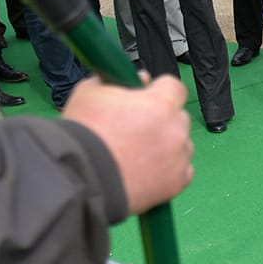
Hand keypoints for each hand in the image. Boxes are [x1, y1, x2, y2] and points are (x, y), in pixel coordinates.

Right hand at [63, 75, 193, 214]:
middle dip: (162, 119)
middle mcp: (176, 130)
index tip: (146, 98)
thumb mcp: (91, 91)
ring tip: (137, 154)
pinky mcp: (177, 183)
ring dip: (166, 145)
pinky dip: (168, 170)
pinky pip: (181, 170)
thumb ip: (118, 80)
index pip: (174, 86)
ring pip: (181, 144)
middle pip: (178, 117)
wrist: (81, 179)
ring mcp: (179, 158)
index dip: (159, 90)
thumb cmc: (84, 134)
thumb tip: (138, 79)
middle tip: (135, 129)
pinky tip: (146, 170)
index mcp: (160, 104)